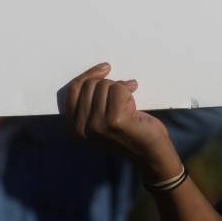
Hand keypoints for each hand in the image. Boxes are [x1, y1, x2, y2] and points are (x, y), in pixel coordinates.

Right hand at [61, 63, 182, 177]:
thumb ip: (92, 102)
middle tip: (123, 95)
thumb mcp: (101, 120)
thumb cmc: (128, 132)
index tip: (105, 68)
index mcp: (74, 128)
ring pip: (105, 86)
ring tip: (129, 103)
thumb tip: (99, 72)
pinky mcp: (113, 120)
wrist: (149, 152)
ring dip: (120, 89)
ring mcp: (96, 125)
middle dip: (109, 84)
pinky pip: (118, 89)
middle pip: (90, 85)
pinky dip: (128, 91)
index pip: (73, 90)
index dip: (88, 75)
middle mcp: (82, 128)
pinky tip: (134, 105)